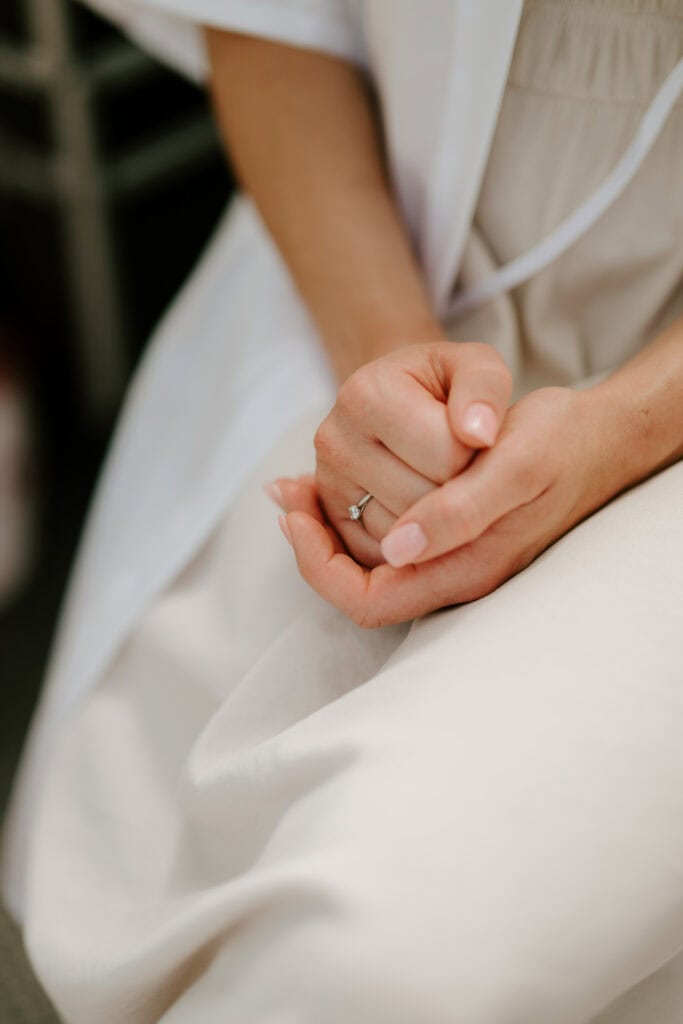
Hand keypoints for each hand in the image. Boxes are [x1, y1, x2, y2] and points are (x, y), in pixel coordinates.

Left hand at [275, 386, 620, 626]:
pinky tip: (316, 480)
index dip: (321, 568)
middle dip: (322, 535)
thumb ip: (460, 513)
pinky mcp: (442, 529)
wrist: (595, 437)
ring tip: (295, 484)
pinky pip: (374, 531)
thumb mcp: (515, 467)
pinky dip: (340, 508)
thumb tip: (399, 549)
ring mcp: (447, 551)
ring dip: (326, 522)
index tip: (293, 517)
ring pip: (361, 554)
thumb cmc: (560, 443)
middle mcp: (452, 569)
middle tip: (288, 490)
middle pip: (359, 576)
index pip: (368, 600)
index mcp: (468, 566)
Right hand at [312, 341, 511, 566]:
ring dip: (439, 523)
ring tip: (442, 482)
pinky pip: (388, 557)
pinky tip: (429, 510)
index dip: (479, 456)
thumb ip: (485, 389)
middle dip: (459, 492)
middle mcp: (334, 441)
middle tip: (461, 463)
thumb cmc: (445, 386)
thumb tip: (480, 435)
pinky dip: (418, 544)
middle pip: (424, 502)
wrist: (405, 403)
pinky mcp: (333, 522)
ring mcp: (328, 486)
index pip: (448, 457)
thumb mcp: (476, 368)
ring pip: (405, 538)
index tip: (474, 436)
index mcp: (364, 394)